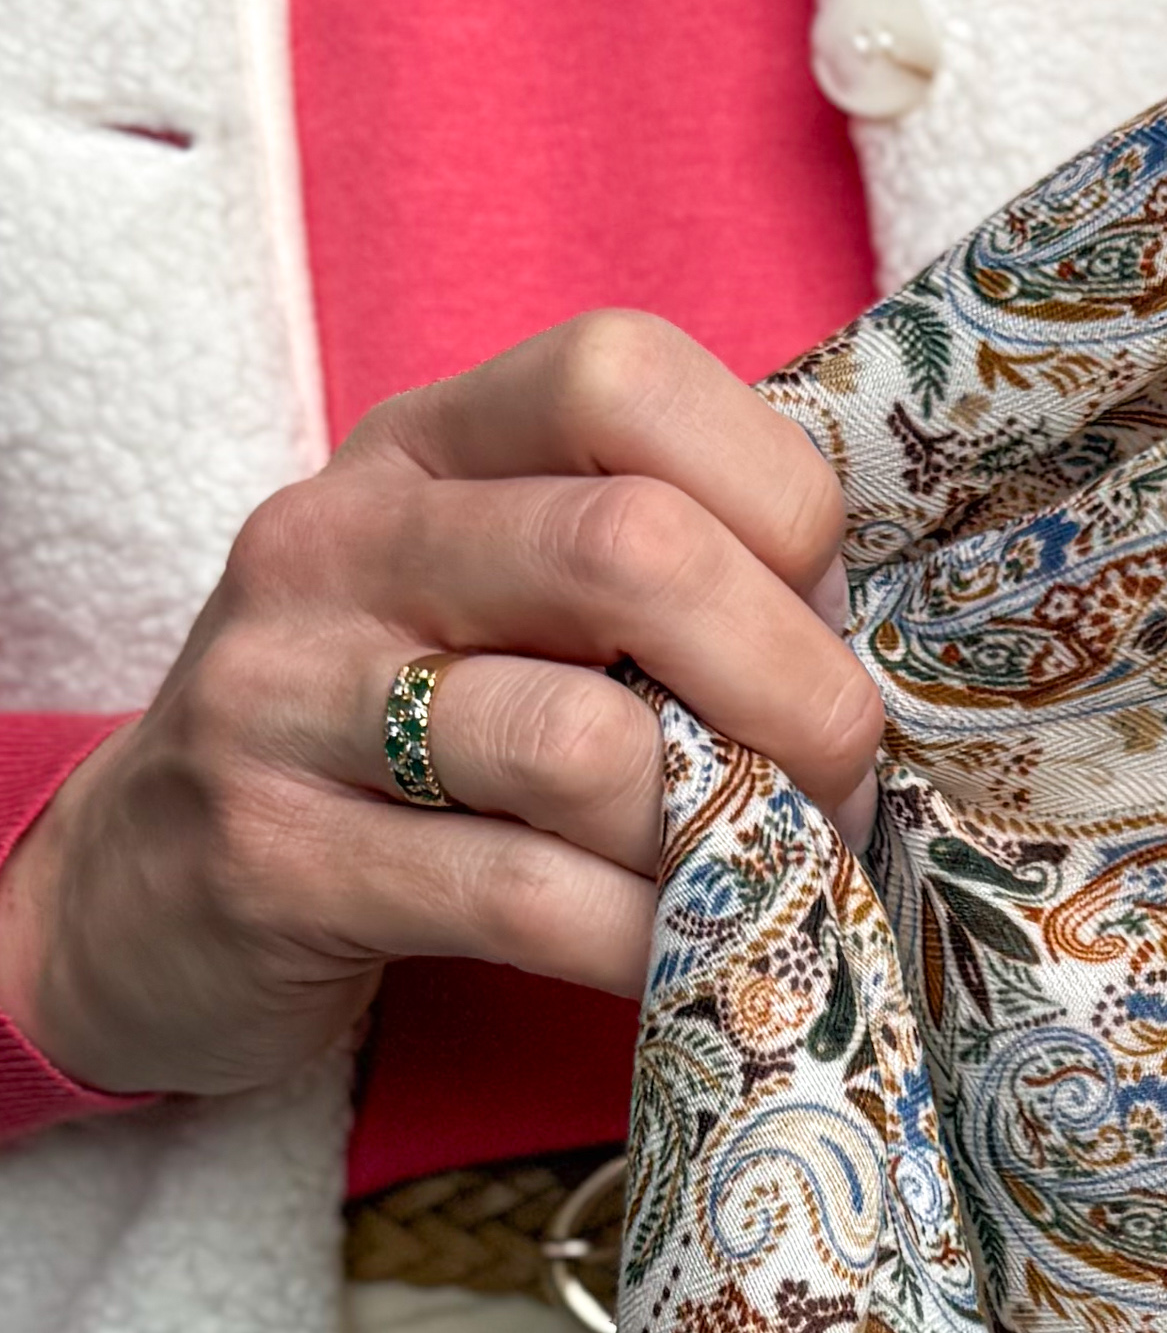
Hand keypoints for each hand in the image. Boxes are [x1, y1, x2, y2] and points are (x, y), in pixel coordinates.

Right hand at [0, 311, 881, 1101]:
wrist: (135, 888)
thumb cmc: (386, 736)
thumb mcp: (489, 600)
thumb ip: (648, 573)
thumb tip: (865, 630)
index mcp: (423, 445)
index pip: (625, 378)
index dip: (777, 502)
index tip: (827, 620)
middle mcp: (342, 542)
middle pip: (632, 551)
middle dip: (792, 684)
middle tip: (840, 776)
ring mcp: (289, 697)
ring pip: (587, 746)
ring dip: (728, 828)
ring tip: (769, 870)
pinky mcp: (275, 862)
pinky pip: (526, 899)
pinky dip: (651, 940)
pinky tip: (687, 954)